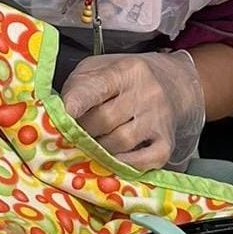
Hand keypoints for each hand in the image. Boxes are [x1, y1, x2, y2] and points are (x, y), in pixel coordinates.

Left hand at [62, 50, 205, 171]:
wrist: (174, 83)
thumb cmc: (125, 79)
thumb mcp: (99, 69)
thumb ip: (78, 88)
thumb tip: (58, 116)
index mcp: (125, 70)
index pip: (95, 89)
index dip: (73, 106)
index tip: (59, 118)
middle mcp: (146, 93)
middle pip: (103, 120)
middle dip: (82, 131)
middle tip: (73, 133)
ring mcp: (159, 119)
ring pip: (119, 142)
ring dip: (98, 148)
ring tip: (91, 144)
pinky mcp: (167, 143)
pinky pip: (142, 161)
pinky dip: (122, 164)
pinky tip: (112, 159)